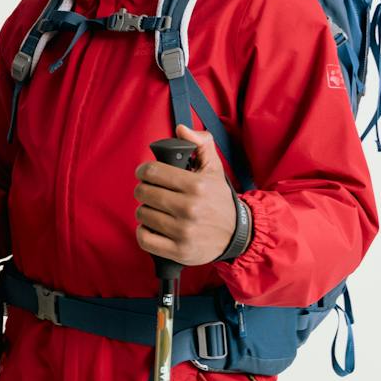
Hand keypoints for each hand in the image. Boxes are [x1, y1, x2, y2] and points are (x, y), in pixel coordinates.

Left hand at [134, 124, 237, 264]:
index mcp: (197, 185)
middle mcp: (190, 208)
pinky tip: (153, 227)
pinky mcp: (179, 251)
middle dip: (144, 190)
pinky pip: (144, 239)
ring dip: (146, 211)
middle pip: (144, 193)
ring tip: (157, 210)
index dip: (144, 171)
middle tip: (152, 192)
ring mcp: (183, 231)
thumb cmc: (220, 199)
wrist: (238, 234)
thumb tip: (181, 129)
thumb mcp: (215, 168)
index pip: (153, 172)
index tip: (145, 174)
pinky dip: (143, 232)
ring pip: (142, 214)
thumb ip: (201, 143)